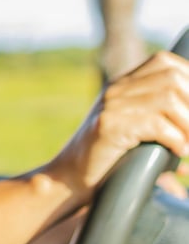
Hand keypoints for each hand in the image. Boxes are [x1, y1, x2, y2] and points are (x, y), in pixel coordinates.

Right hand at [47, 51, 188, 199]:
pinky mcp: (108, 126)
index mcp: (123, 85)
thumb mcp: (136, 133)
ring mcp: (110, 105)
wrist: (68, 180)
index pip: (166, 63)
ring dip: (188, 125)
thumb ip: (162, 123)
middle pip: (173, 78)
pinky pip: (155, 124)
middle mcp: (116, 90)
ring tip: (188, 146)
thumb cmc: (107, 162)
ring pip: (169, 98)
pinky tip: (176, 152)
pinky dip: (175, 139)